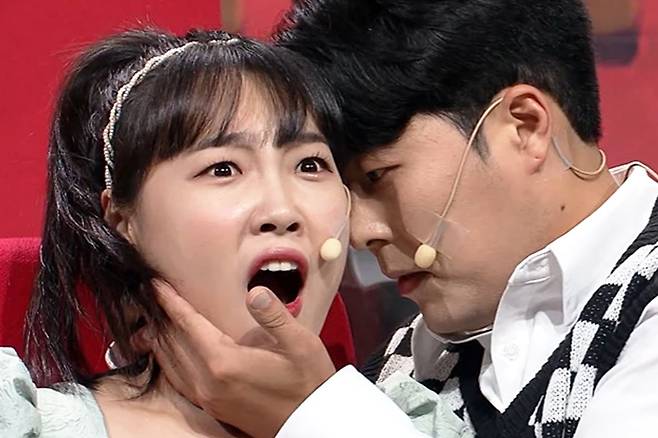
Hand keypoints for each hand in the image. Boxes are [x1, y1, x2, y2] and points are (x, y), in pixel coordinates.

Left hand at [150, 280, 336, 437]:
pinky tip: (167, 353)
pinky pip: (179, 380)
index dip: (170, 302)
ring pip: (170, 364)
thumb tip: (254, 292)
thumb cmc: (308, 380)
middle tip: (147, 295)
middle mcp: (208, 382)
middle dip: (159, 318)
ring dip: (159, 340)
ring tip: (151, 320)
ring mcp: (208, 398)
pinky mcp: (212, 407)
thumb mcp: (300, 343)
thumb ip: (274, 316)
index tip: (154, 284)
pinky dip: (167, 361)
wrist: (312, 421)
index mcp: (225, 362)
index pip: (188, 325)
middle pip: (172, 344)